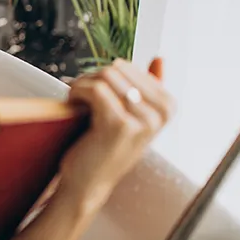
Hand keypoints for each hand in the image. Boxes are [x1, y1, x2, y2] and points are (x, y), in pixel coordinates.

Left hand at [58, 57, 171, 208]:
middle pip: (117, 69)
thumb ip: (148, 88)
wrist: (89, 181)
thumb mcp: (133, 116)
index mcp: (167, 106)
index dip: (104, 76)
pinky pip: (95, 89)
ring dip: (82, 84)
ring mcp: (142, 121)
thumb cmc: (106, 146)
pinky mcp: (120, 125)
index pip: (128, 66)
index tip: (94, 92)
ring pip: (106, 76)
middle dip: (92, 78)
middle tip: (81, 95)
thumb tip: (160, 58)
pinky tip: (72, 104)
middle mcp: (159, 114)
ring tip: (77, 100)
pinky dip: (77, 91)